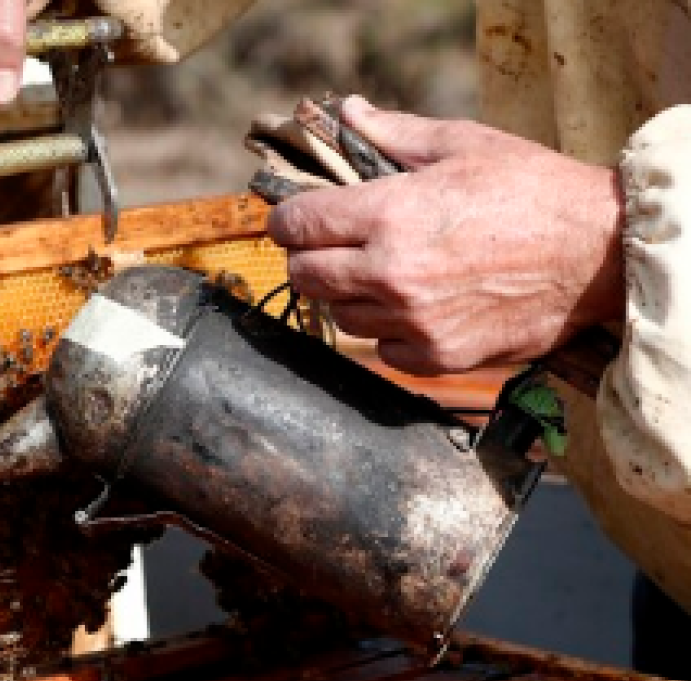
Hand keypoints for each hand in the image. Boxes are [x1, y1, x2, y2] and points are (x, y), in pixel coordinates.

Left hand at [267, 96, 624, 375]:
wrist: (601, 253)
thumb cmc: (534, 190)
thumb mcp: (462, 145)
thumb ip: (394, 135)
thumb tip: (349, 115)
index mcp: (388, 216)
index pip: (296, 225)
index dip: (287, 219)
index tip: (295, 218)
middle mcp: (391, 274)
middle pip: (304, 276)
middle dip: (310, 258)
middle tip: (334, 247)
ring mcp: (413, 322)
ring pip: (340, 317)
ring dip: (349, 296)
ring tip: (383, 274)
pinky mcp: (439, 356)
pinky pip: (383, 352)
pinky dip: (389, 333)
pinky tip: (414, 307)